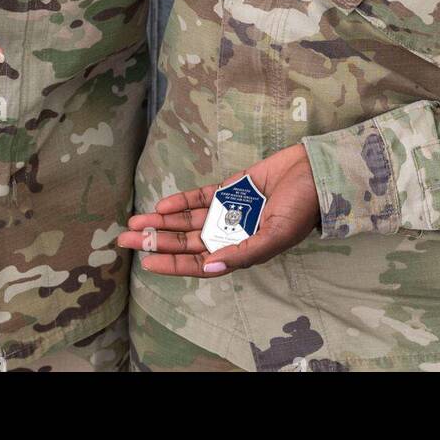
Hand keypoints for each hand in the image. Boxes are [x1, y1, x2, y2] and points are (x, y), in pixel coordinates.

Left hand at [117, 143, 321, 276]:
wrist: (314, 172)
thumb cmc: (301, 208)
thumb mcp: (275, 236)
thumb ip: (243, 252)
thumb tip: (211, 267)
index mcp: (241, 251)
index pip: (199, 263)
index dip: (172, 265)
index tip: (145, 263)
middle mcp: (229, 233)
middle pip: (186, 241)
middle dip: (156, 242)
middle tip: (125, 241)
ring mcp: (227, 210)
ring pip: (187, 220)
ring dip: (161, 222)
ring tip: (135, 223)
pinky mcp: (229, 188)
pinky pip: (199, 198)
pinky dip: (180, 201)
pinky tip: (161, 206)